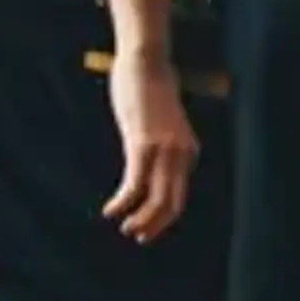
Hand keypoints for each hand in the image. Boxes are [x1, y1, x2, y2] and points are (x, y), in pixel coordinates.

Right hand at [105, 51, 199, 242]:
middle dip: (156, 225)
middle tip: (138, 237)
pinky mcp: (143, 144)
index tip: (146, 225)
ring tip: (125, 228)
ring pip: (157, 200)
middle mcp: (182, 154)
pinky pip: (135, 184)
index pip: (180, 193)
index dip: (163, 215)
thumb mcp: (162, 123)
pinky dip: (123, 202)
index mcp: (189, 150)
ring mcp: (164, 150)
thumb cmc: (150, 90)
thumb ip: (161, 143)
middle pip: (174, 203)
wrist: (147, 62)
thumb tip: (150, 159)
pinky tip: (110, 210)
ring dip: (141, 220)